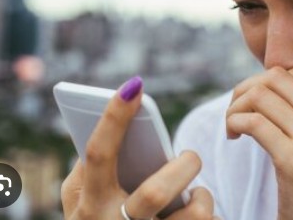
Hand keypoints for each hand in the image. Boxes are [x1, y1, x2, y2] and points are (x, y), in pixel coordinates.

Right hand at [60, 77, 219, 219]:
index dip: (114, 119)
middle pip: (157, 192)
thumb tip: (115, 123)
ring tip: (199, 194)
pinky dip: (210, 217)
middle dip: (184, 167)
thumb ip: (89, 168)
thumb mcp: (81, 202)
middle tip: (190, 156)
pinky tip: (203, 212)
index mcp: (89, 203)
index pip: (99, 154)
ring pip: (191, 218)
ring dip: (203, 199)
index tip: (135, 86)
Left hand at [226, 67, 292, 219]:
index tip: (252, 106)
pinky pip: (254, 122)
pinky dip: (234, 123)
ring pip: (261, 96)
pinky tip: (233, 137)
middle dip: (246, 90)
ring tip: (232, 128)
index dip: (264, 84)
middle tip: (235, 114)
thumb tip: (267, 78)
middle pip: (277, 79)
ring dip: (235, 108)